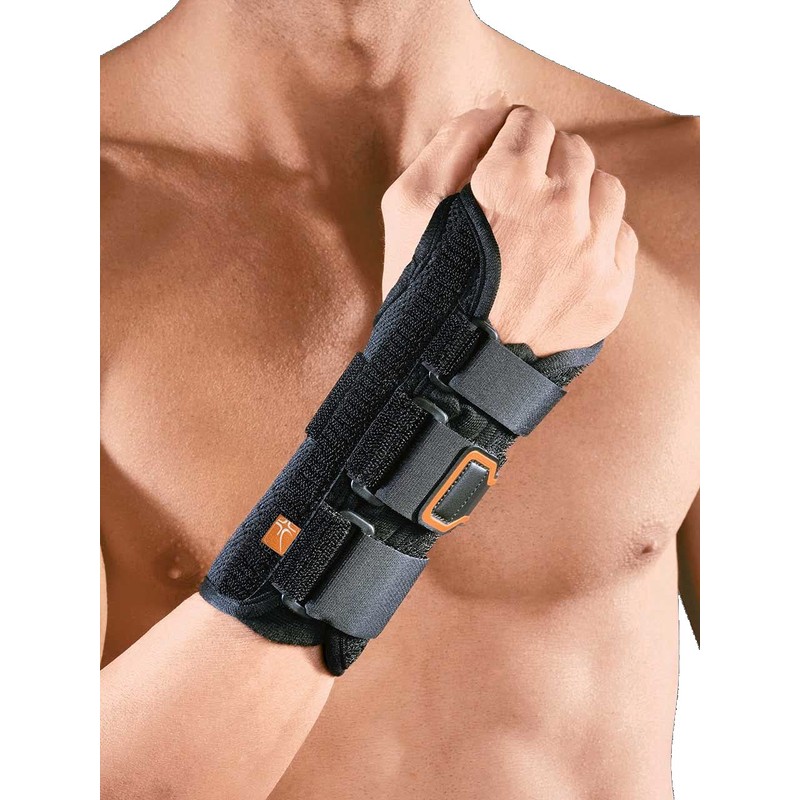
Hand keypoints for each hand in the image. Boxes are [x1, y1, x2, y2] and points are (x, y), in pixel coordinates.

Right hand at [381, 101, 636, 354]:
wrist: (448, 375)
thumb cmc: (423, 289)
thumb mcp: (407, 206)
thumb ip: (451, 142)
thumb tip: (498, 115)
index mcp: (506, 184)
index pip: (532, 122)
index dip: (511, 140)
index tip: (501, 163)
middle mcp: (559, 213)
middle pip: (574, 151)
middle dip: (546, 164)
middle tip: (521, 198)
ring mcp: (591, 257)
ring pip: (606, 189)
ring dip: (579, 196)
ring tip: (546, 228)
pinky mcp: (610, 294)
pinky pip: (623, 238)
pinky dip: (599, 238)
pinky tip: (566, 260)